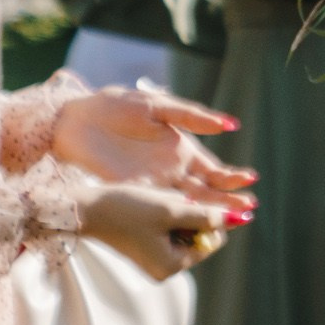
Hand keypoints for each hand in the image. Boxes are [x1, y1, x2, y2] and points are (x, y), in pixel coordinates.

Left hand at [53, 86, 256, 215]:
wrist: (73, 119)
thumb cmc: (116, 106)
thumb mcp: (158, 106)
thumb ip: (192, 116)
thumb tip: (230, 125)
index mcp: (181, 149)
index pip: (212, 169)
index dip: (231, 177)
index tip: (250, 181)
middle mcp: (170, 170)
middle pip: (204, 191)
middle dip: (227, 199)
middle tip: (249, 208)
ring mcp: (151, 182)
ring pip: (184, 202)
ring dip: (206, 210)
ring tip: (229, 218)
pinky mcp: (129, 189)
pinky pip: (156, 204)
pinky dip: (174, 211)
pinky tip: (190, 217)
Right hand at [76, 181, 235, 280]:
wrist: (87, 208)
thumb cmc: (129, 209)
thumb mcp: (173, 209)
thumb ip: (208, 216)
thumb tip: (241, 218)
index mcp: (172, 267)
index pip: (212, 240)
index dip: (206, 218)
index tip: (183, 206)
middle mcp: (165, 269)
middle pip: (200, 236)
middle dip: (191, 215)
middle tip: (167, 205)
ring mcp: (155, 259)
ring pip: (186, 229)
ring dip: (178, 212)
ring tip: (154, 206)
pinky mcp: (146, 247)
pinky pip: (170, 228)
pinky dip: (167, 214)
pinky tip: (149, 207)